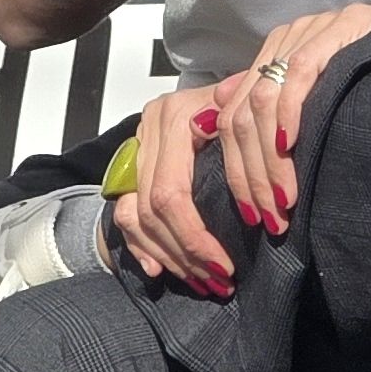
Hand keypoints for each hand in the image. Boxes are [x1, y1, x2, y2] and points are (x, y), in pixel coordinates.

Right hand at [109, 78, 239, 297]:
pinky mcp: (132, 165)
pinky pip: (124, 212)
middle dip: (185, 253)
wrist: (221, 91)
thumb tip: (233, 104)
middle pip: (153, 210)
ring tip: (198, 280)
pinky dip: (141, 244)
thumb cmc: (241, 102)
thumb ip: (241, 109)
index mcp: (175, 116)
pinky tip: (158, 267)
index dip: (196, 236)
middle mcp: (150, 131)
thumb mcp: (246, 101)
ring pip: (136, 216)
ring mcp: (137, 149)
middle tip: (216, 281)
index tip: (224, 266)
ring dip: (167, 254)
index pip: (172, 193)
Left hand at [213, 2, 370, 233]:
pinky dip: (289, 114)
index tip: (251, 213)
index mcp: (275, 54)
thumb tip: (210, 119)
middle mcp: (285, 39)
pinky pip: (299, 73)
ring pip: (264, 101)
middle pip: (243, 114)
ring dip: (270, 159)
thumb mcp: (319, 95)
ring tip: (284, 199)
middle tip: (268, 217)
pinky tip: (291, 147)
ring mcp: (310, 31)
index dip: (235, 166)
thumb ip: (269, 103)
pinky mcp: (338, 28)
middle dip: (251, 173)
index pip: (233, 114)